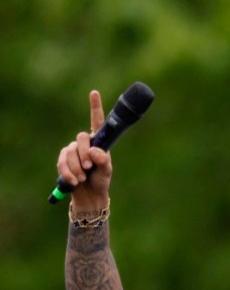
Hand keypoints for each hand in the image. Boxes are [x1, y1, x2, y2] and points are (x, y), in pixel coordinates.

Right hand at [55, 90, 111, 208]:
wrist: (89, 196)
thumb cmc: (101, 181)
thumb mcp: (106, 171)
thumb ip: (103, 161)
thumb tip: (95, 152)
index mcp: (98, 142)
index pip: (96, 122)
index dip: (95, 107)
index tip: (94, 93)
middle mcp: (84, 143)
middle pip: (81, 138)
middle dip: (84, 154)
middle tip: (89, 168)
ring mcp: (72, 150)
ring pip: (70, 151)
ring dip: (77, 167)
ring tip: (82, 178)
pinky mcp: (63, 160)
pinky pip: (62, 162)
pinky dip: (68, 173)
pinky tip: (74, 181)